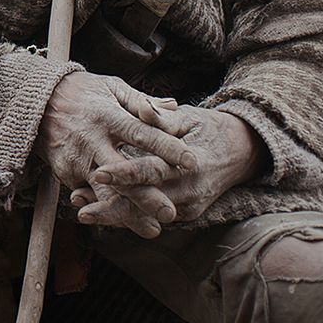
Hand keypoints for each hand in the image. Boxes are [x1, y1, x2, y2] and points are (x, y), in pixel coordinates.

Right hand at [34, 70, 194, 237]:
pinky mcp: (66, 173)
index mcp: (107, 115)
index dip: (167, 147)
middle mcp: (91, 139)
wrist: (38, 103)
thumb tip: (173, 106)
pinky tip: (128, 222)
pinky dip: (109, 210)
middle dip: (146, 195)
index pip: (142, 133)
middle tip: (171, 213)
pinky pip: (90, 195)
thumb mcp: (112, 87)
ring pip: (105, 192)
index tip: (191, 161)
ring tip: (153, 229)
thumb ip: (142, 101)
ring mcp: (77, 159)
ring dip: (129, 214)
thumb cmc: (84, 93)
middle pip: (122, 172)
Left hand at [71, 106, 268, 227]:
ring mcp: (188, 206)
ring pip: (146, 214)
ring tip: (82, 210)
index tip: (99, 173)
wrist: (242, 152)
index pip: (154, 172)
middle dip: (112, 207)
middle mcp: (190, 191)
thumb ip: (163, 117)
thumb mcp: (189, 118)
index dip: (126, 174)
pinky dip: (127, 214)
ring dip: (114, 213)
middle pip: (146, 203)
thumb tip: (143, 106)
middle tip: (80, 206)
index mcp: (192, 165)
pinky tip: (101, 210)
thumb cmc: (209, 129)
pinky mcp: (184, 212)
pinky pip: (151, 215)